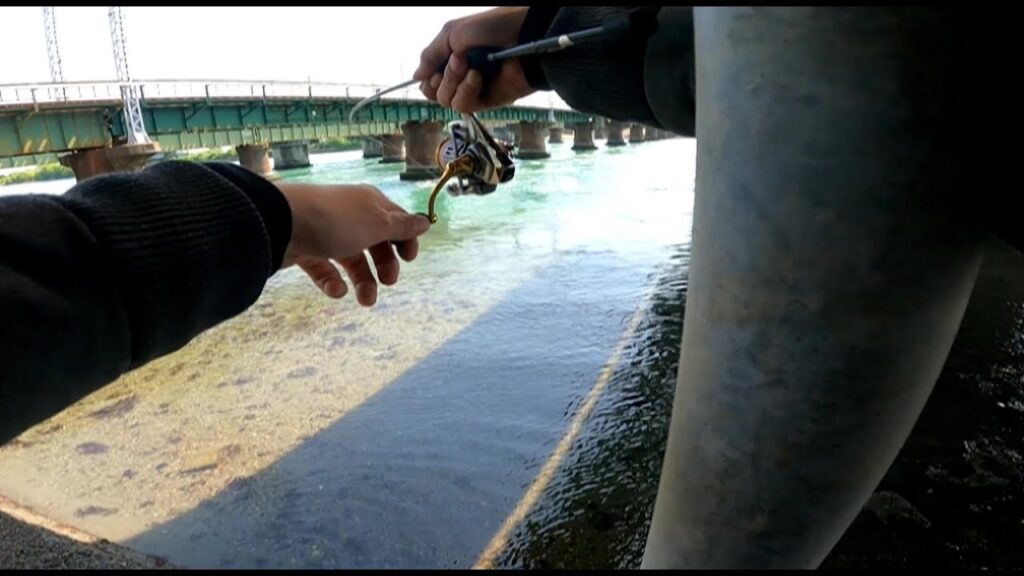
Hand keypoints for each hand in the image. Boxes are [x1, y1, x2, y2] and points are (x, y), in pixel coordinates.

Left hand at [276, 182, 430, 306]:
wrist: (281, 223)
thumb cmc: (337, 221)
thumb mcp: (378, 224)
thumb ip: (402, 227)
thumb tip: (425, 222)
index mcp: (369, 204)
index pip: (395, 219)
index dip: (405, 239)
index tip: (410, 259)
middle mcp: (349, 216)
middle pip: (375, 243)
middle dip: (385, 264)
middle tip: (388, 282)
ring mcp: (326, 233)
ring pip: (352, 260)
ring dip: (363, 281)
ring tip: (365, 300)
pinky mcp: (305, 250)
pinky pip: (324, 269)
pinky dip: (333, 283)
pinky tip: (336, 290)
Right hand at [414, 7, 535, 112]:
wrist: (524, 38)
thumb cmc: (494, 28)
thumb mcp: (453, 33)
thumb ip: (431, 55)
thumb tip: (416, 77)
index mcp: (454, 58)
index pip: (429, 79)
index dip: (427, 77)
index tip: (432, 69)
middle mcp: (462, 76)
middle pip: (434, 93)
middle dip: (442, 76)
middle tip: (458, 61)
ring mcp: (475, 90)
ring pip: (446, 101)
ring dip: (453, 82)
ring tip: (470, 66)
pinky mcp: (488, 101)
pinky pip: (464, 105)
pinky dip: (466, 90)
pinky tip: (478, 77)